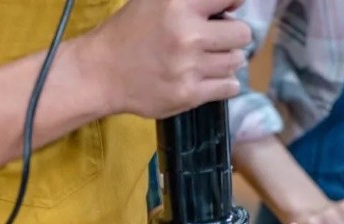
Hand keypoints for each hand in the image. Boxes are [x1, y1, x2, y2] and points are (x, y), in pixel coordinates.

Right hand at [79, 0, 250, 117]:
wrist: (101, 73)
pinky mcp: (188, 95)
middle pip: (242, 34)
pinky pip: (229, 87)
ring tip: (207, 60)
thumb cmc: (128, 33)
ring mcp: (189, 68)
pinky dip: (223, 83)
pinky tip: (208, 77)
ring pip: (236, 62)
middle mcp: (188, 35)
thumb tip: (233, 2)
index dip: (234, 2)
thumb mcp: (154, 0)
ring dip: (226, 60)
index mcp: (179, 4)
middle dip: (232, 35)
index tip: (228, 10)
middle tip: (216, 40)